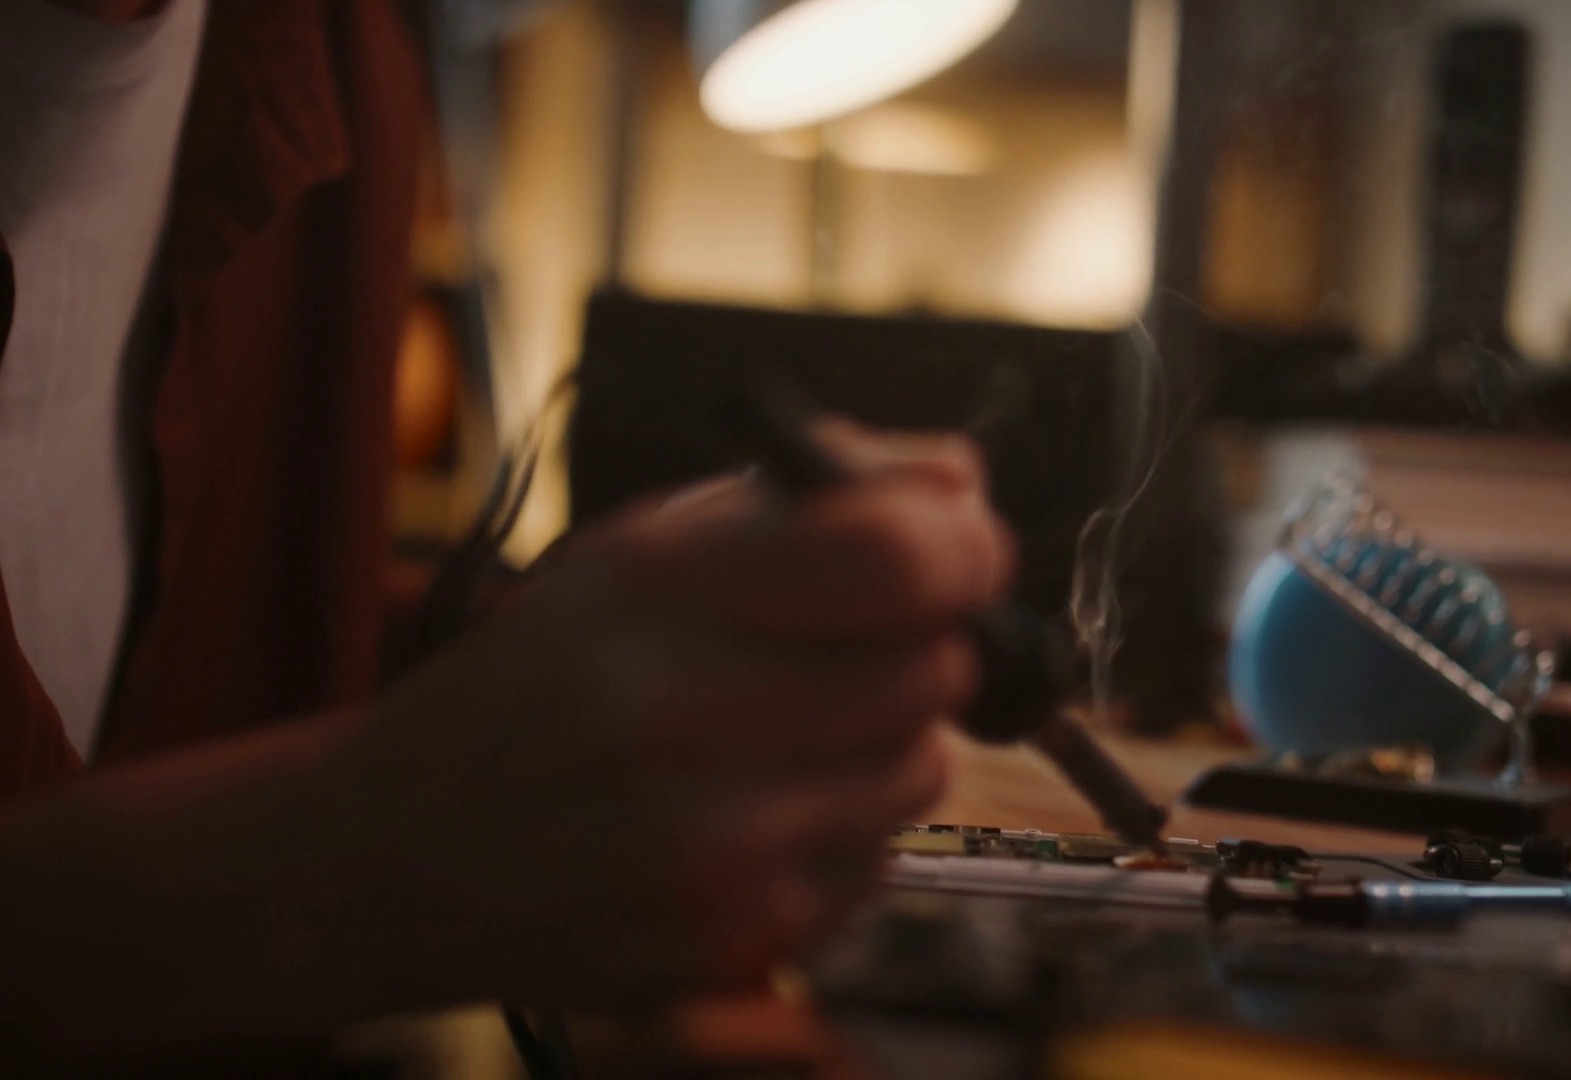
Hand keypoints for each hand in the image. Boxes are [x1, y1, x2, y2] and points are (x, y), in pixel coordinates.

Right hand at [340, 423, 1013, 1009]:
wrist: (399, 851)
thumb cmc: (544, 677)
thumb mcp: (646, 549)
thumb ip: (814, 496)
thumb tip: (962, 478)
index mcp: (656, 592)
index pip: (902, 558)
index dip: (962, 546)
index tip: (958, 548)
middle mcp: (680, 722)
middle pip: (933, 665)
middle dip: (913, 643)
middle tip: (836, 645)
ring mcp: (709, 848)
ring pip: (922, 766)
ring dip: (883, 739)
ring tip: (777, 733)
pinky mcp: (731, 939)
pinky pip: (879, 858)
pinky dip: (844, 827)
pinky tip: (752, 813)